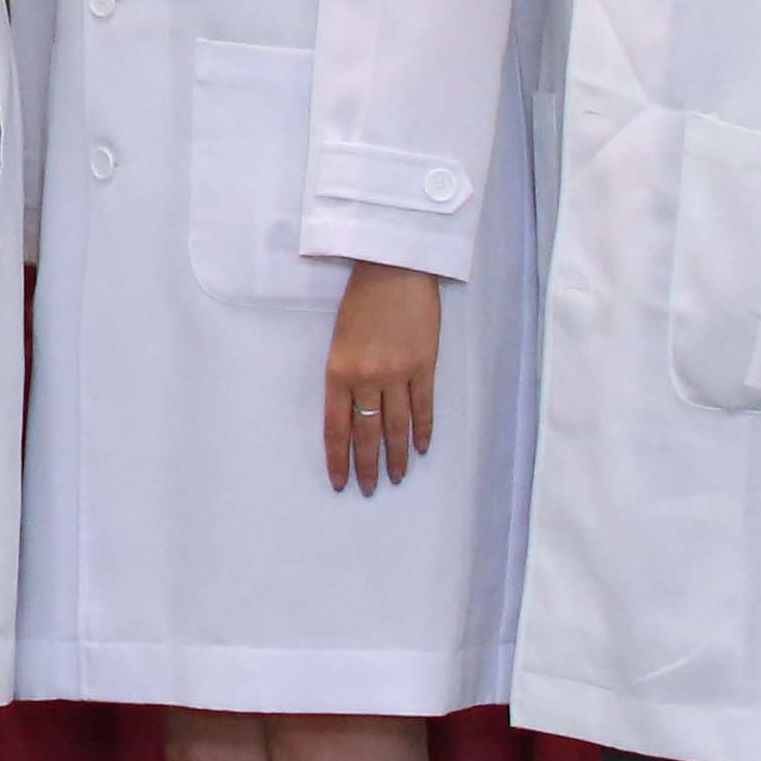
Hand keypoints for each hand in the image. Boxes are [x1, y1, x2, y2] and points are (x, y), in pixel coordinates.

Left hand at [323, 261, 440, 493]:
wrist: (393, 270)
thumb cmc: (360, 300)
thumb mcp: (339, 339)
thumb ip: (344, 374)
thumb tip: (352, 410)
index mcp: (337, 371)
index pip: (335, 428)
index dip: (338, 458)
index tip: (339, 482)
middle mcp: (366, 378)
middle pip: (366, 434)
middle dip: (366, 466)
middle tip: (367, 490)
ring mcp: (398, 374)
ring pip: (396, 427)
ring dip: (395, 457)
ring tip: (395, 479)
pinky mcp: (424, 366)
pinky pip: (424, 408)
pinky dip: (423, 431)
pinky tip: (420, 449)